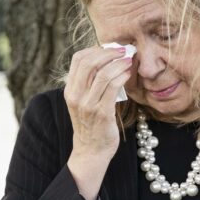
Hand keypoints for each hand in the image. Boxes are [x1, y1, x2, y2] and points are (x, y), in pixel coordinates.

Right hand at [64, 44, 132, 161]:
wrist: (91, 151)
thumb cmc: (91, 124)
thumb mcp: (83, 102)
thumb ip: (89, 83)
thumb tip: (107, 60)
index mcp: (70, 90)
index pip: (78, 59)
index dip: (95, 49)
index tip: (109, 49)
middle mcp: (76, 96)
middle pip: (89, 62)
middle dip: (109, 53)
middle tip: (123, 50)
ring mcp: (88, 105)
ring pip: (103, 73)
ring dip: (119, 63)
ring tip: (129, 60)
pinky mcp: (102, 112)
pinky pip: (113, 87)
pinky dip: (123, 75)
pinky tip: (129, 73)